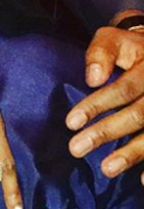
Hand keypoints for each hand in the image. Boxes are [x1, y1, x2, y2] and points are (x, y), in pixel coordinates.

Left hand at [66, 12, 143, 182]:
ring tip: (106, 169)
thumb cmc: (129, 49)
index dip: (97, 105)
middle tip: (76, 148)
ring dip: (131, 154)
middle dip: (106, 133)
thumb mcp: (113, 39)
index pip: (123, 89)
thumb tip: (92, 79)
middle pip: (137, 115)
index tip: (71, 122)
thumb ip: (101, 54)